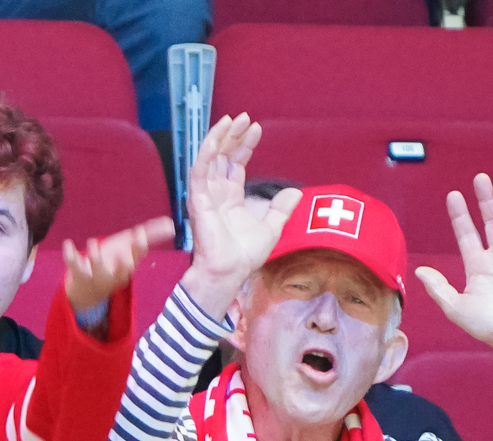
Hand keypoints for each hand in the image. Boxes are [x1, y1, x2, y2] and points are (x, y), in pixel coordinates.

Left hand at [62, 217, 174, 313]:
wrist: (87, 290)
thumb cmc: (112, 263)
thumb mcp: (129, 249)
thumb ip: (150, 236)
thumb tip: (172, 225)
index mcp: (128, 267)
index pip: (137, 258)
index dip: (139, 248)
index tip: (140, 235)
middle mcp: (114, 274)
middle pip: (122, 270)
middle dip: (124, 263)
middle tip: (124, 254)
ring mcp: (96, 276)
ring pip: (98, 271)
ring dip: (96, 258)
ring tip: (93, 242)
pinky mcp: (79, 275)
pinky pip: (74, 267)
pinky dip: (70, 256)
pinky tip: (67, 244)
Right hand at [181, 114, 302, 317]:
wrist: (229, 272)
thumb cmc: (244, 256)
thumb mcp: (271, 228)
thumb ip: (280, 210)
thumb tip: (295, 192)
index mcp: (230, 198)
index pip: (235, 164)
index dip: (245, 145)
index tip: (257, 128)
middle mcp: (216, 193)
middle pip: (222, 156)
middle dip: (232, 135)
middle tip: (244, 117)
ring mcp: (205, 195)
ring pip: (209, 158)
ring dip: (218, 137)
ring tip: (231, 120)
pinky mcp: (198, 200)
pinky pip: (199, 171)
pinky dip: (206, 153)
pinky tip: (216, 138)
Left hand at [414, 175, 492, 363]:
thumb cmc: (486, 325)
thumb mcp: (455, 307)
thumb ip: (438, 287)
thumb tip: (419, 270)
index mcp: (477, 266)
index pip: (467, 234)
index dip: (460, 215)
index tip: (453, 195)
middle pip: (490, 221)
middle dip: (485, 200)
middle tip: (479, 178)